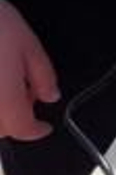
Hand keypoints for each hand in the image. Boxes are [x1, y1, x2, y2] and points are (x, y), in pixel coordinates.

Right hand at [0, 0, 58, 141]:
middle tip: (26, 95)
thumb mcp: (28, 43)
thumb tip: (51, 96)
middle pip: (0, 131)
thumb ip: (43, 75)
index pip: (22, 129)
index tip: (44, 127)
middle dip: (16, 120)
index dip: (36, 130)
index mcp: (4, 100)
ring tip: (5, 84)